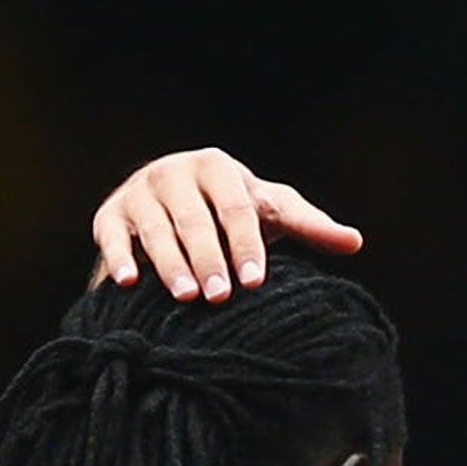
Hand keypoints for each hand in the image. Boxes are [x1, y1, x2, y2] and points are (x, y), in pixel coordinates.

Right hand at [89, 147, 363, 302]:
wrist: (172, 202)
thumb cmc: (231, 212)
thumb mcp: (270, 212)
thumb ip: (309, 226)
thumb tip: (356, 242)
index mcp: (218, 168)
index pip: (236, 208)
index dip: (246, 245)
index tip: (255, 283)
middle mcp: (175, 173)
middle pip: (194, 220)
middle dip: (208, 259)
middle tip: (221, 296)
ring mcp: (140, 192)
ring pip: (155, 229)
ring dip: (169, 264)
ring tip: (185, 297)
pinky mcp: (111, 215)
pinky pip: (111, 236)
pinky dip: (118, 258)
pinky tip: (126, 285)